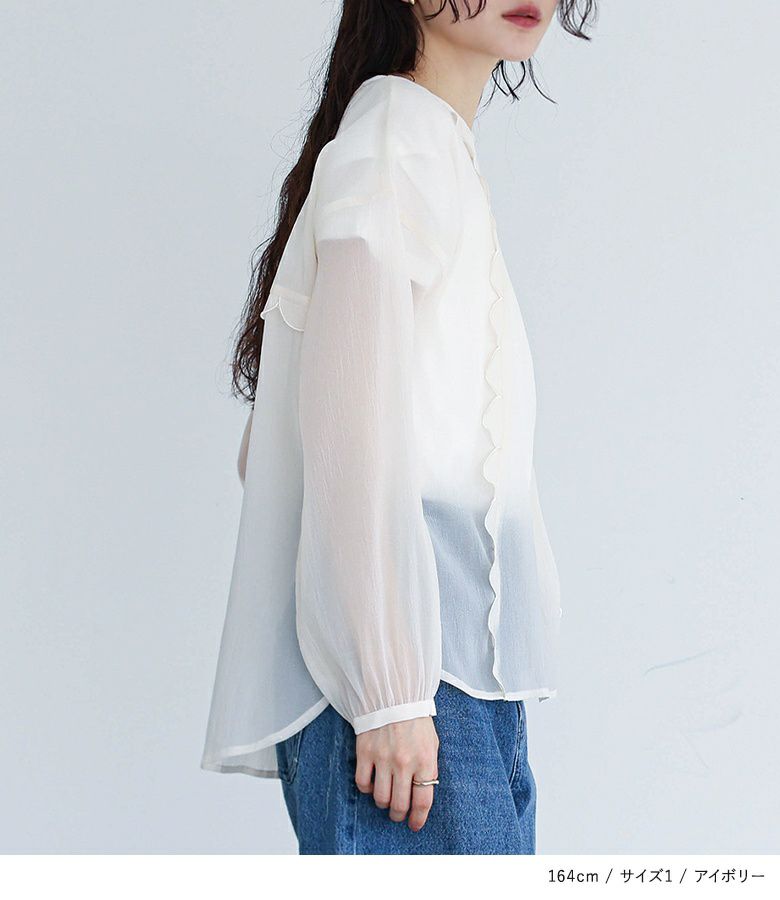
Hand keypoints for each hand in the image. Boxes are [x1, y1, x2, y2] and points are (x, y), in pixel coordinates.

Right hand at [354, 716, 439, 831]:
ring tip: (386, 798)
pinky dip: (367, 789)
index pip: (422, 801)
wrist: (393, 695)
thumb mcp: (431, 744)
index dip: (418, 818)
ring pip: (380, 798)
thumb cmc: (415, 721)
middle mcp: (404, 763)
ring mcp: (383, 758)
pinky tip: (372, 782)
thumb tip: (422, 794)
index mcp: (425, 760)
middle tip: (398, 813)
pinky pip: (362, 783)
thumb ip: (428, 769)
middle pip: (399, 805)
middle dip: (399, 815)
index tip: (414, 824)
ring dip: (383, 803)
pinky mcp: (365, 752)